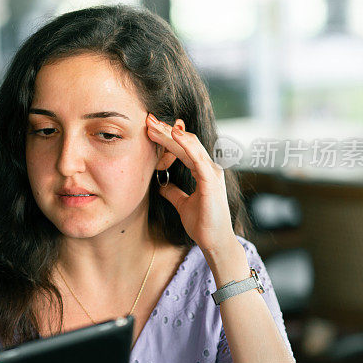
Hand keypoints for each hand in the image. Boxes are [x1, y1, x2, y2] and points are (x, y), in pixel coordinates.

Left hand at [146, 114, 235, 252]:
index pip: (183, 147)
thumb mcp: (182, 204)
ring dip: (170, 134)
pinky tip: (173, 135)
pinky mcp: (211, 181)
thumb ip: (174, 192)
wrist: (215, 242)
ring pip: (189, 145)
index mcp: (203, 171)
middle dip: (166, 130)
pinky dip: (185, 144)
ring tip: (153, 125)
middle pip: (185, 142)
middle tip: (148, 120)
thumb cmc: (203, 224)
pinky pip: (197, 157)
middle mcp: (209, 168)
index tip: (150, 129)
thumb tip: (161, 185)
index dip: (167, 137)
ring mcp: (212, 172)